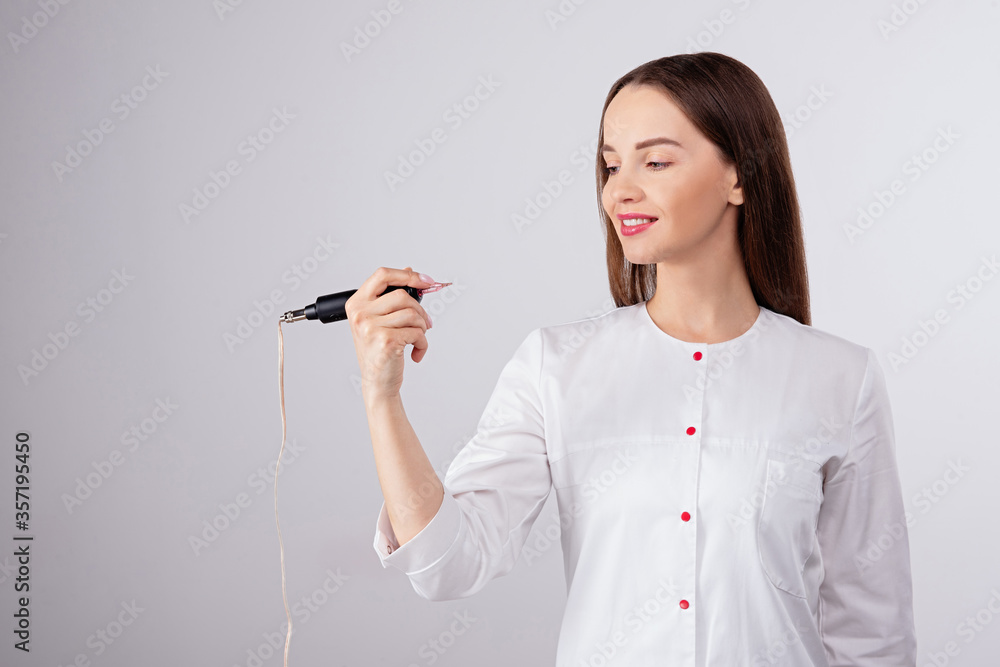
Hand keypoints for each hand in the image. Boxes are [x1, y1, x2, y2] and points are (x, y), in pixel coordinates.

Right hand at [345, 266, 435, 401]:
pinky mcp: (386, 341)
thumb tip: (409, 271)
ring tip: (417, 339)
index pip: (382, 275)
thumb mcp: (380, 320)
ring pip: (412, 314)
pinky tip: (415, 352)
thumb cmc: (380, 351)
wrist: (378, 382)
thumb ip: (391, 296)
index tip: (425, 281)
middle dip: (420, 310)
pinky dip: (423, 343)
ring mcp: (371, 327)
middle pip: (402, 296)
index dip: (407, 275)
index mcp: (357, 304)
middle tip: (424, 324)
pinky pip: (417, 332)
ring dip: (422, 328)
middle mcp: (360, 314)